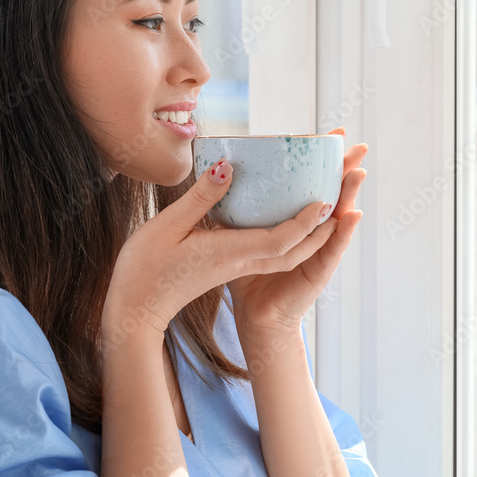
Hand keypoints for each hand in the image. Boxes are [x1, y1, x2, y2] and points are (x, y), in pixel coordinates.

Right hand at [102, 157, 340, 345]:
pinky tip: (284, 216)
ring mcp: (236, 267)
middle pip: (295, 248)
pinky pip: (271, 253)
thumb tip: (229, 167)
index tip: (325, 198)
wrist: (135, 310)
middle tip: (341, 192)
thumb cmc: (145, 269)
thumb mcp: (168, 225)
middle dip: (323, 223)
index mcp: (229, 254)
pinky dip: (289, 236)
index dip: (306, 221)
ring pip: (287, 253)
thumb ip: (201, 197)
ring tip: (327, 203)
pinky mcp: (229, 267)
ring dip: (312, 232)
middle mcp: (240, 262)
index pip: (281, 240)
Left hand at [226, 126, 367, 336]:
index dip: (323, 162)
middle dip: (346, 172)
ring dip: (349, 196)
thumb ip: (225, 204)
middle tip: (359, 146)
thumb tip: (220, 171)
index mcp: (287, 222)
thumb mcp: (223, 231)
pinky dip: (341, 235)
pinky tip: (350, 216)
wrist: (244, 316)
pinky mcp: (314, 275)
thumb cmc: (229, 274)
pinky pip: (329, 253)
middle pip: (331, 197)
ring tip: (358, 172)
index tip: (331, 134)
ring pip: (335, 222)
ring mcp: (314, 255)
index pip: (310, 186)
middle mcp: (306, 236)